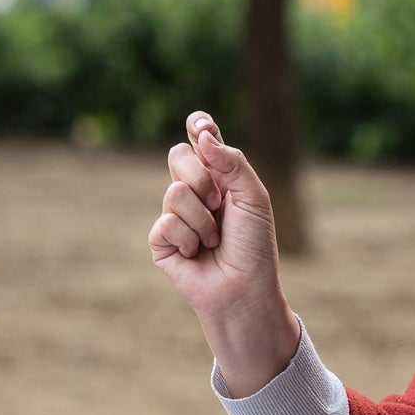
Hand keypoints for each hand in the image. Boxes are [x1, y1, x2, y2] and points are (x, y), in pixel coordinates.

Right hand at [147, 111, 299, 396]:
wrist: (243, 289)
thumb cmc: (254, 246)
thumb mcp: (253, 197)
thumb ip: (232, 162)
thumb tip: (203, 135)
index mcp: (219, 177)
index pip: (201, 141)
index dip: (198, 126)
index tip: (201, 125)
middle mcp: (194, 191)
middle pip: (178, 156)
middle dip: (201, 179)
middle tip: (219, 205)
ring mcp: (175, 215)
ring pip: (174, 192)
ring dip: (201, 219)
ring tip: (214, 240)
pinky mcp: (161, 240)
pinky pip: (165, 222)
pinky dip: (188, 238)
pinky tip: (196, 254)